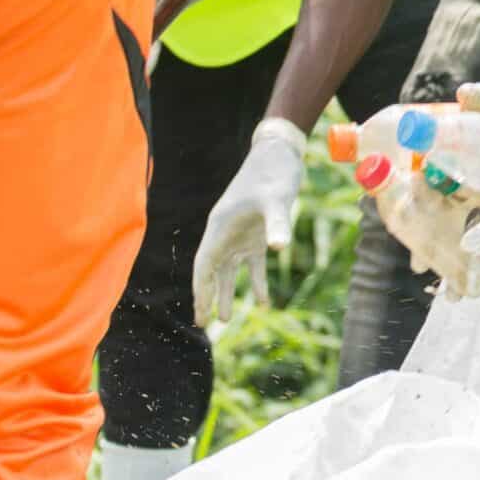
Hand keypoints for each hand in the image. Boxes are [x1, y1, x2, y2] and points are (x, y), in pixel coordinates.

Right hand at [193, 118, 305, 324]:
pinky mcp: (257, 234)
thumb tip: (279, 248)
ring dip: (228, 293)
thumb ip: (277, 224)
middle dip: (207, 297)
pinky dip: (258, 282)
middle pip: (212, 271)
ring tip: (227, 319)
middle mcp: (225, 233)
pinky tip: (265, 302)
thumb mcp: (276, 200)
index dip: (201, 290)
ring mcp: (240, 235)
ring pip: (229, 271)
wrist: (280, 155)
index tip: (200, 312)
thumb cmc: (272, 174)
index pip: (204, 265)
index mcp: (220, 226)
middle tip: (204, 324)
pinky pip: (254, 264)